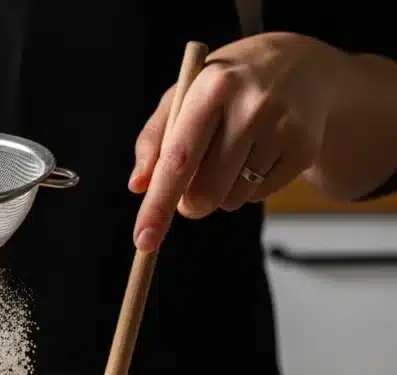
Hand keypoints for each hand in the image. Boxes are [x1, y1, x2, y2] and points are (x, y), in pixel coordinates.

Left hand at [130, 33, 339, 250]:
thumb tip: (138, 185)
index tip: (143, 241)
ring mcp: (282, 128)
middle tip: (193, 184)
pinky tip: (258, 155)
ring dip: (222, 192)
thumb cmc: (229, 86)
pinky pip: (258, 197)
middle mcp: (251, 105)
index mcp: (213, 87)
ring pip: (231, 200)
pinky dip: (248, 188)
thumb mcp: (186, 95)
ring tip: (234, 154)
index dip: (158, 205)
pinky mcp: (303, 150)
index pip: (178, 160)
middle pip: (205, 193)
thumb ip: (155, 139)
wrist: (302, 67)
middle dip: (191, 203)